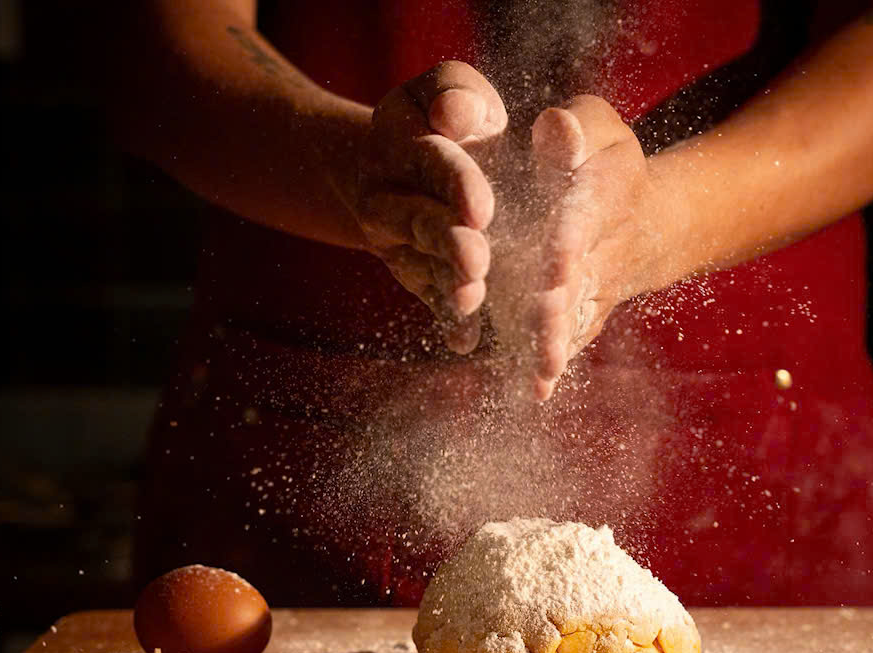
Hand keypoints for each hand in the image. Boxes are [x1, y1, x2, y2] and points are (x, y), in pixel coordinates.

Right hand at [351, 61, 506, 352]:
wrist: (397, 164)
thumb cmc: (445, 118)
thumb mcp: (448, 91)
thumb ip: (456, 93)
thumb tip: (457, 115)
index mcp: (403, 144)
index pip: (432, 161)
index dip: (455, 183)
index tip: (481, 206)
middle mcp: (391, 197)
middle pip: (423, 221)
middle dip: (449, 243)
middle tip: (476, 261)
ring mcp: (400, 243)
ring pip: (424, 266)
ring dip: (448, 286)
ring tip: (472, 300)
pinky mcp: (416, 275)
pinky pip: (430, 300)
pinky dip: (448, 322)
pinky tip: (466, 342)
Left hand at [489, 95, 662, 398]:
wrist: (645, 217)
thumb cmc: (602, 162)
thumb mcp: (595, 127)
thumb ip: (573, 127)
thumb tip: (553, 128)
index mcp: (603, 195)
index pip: (585, 215)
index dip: (572, 237)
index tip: (556, 259)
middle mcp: (602, 248)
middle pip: (582, 275)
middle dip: (563, 297)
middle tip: (543, 316)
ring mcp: (595, 288)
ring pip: (577, 316)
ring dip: (559, 339)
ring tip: (543, 366)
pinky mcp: (583, 315)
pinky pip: (573, 340)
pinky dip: (557, 364)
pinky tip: (539, 391)